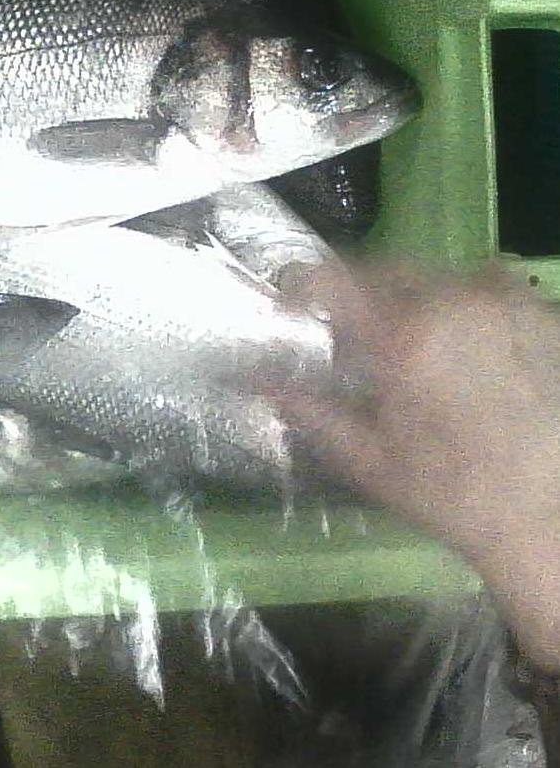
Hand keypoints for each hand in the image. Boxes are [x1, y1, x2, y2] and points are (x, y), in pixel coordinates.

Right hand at [273, 262, 559, 667]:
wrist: (550, 518)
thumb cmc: (452, 494)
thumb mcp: (368, 459)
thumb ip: (309, 410)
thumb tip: (255, 379)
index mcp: (404, 335)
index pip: (331, 276)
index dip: (301, 286)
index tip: (291, 309)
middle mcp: (456, 302)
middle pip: (384, 268)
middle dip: (359, 296)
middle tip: (352, 338)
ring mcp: (507, 303)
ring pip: (436, 275)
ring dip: (412, 299)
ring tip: (411, 348)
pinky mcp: (543, 314)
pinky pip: (486, 288)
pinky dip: (462, 307)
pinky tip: (463, 352)